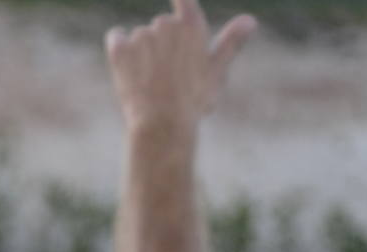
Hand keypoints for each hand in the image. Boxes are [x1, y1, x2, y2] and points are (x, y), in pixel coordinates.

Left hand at [105, 0, 256, 132]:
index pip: (183, 0)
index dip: (180, 2)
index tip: (178, 5)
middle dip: (162, 46)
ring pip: (140, 38)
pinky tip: (128, 68)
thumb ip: (231, 42)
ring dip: (142, 53)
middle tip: (169, 76)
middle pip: (161, 26)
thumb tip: (250, 20)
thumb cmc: (194, 100)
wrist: (163, 123)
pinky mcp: (119, 49)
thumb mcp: (217, 71)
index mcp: (191, 25)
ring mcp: (140, 36)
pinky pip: (116, 37)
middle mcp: (165, 24)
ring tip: (151, 82)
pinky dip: (120, 48)